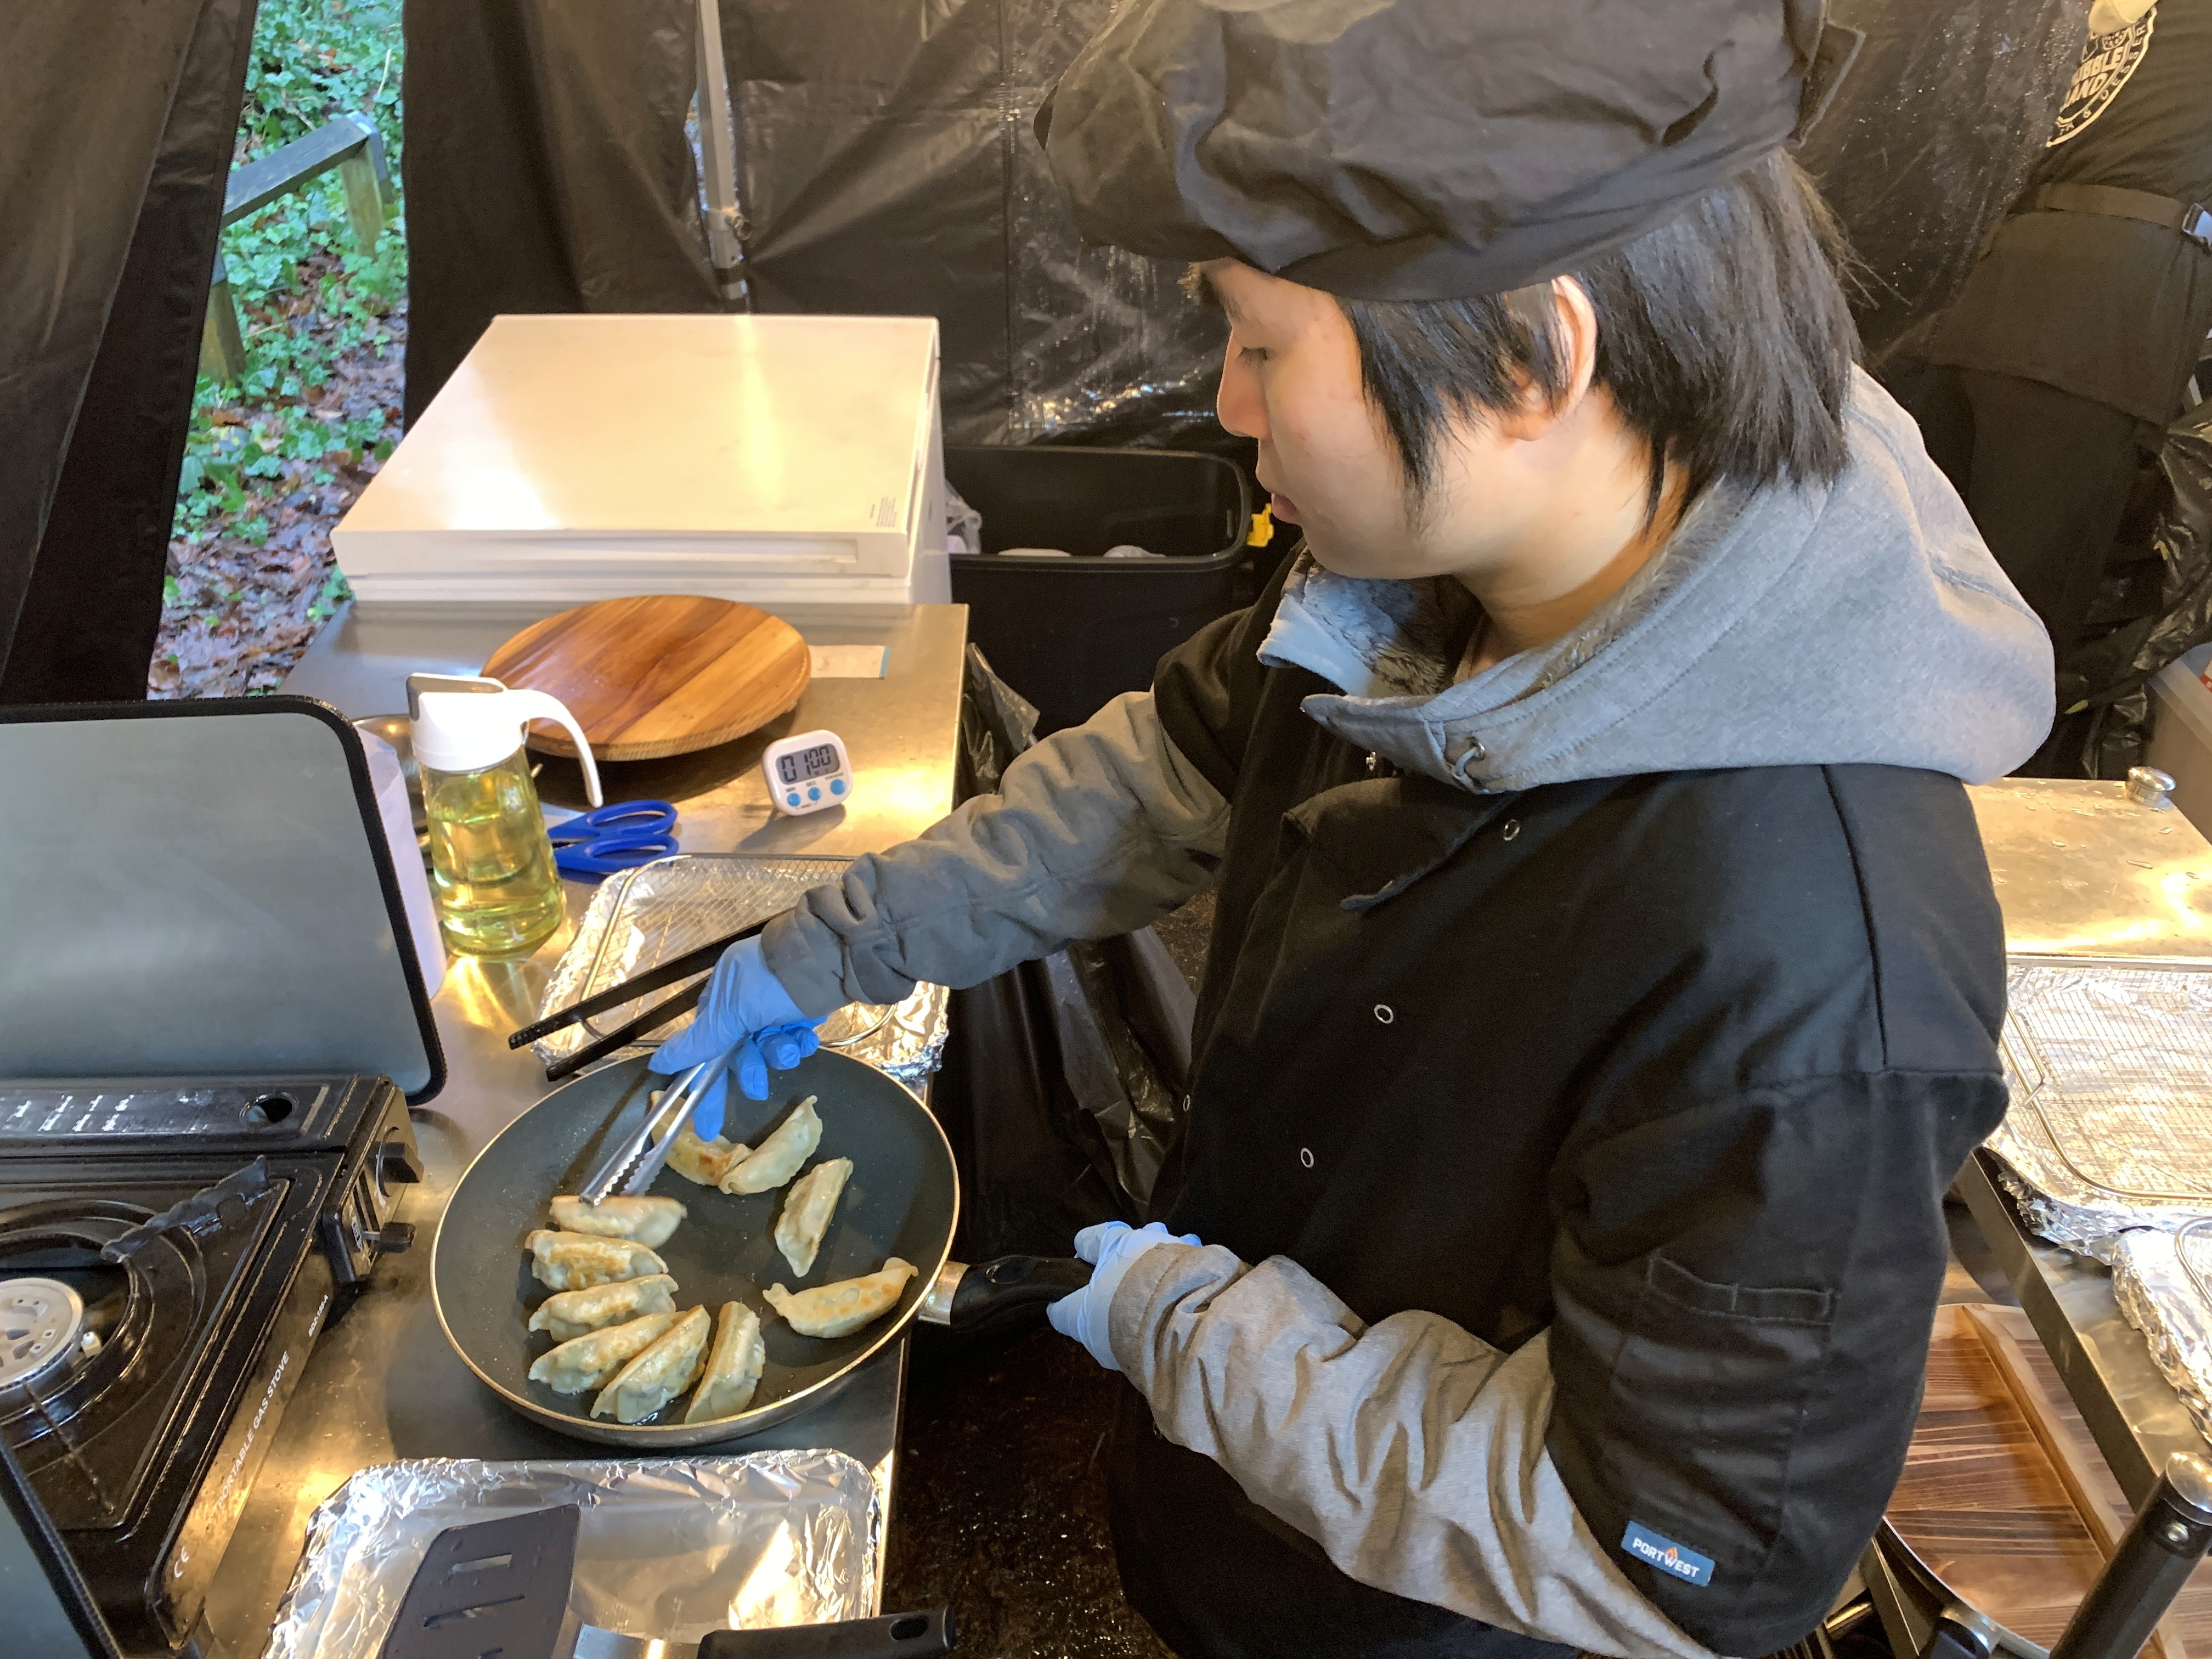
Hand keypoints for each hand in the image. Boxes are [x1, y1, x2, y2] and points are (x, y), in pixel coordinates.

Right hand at [646, 936, 821, 1135]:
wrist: (828, 958)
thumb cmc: (771, 983)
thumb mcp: (731, 1013)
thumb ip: (699, 1043)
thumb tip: (657, 1063)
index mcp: (722, 996)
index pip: (706, 1045)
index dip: (705, 1081)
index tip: (705, 1121)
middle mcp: (746, 1000)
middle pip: (740, 1051)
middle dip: (750, 1068)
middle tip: (758, 1089)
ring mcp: (776, 1004)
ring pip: (770, 1046)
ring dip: (778, 1053)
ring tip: (789, 1049)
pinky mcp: (804, 1009)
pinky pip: (795, 1037)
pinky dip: (800, 1042)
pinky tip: (806, 1038)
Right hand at [1047, 1220, 1199, 1371]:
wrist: (1180, 1323)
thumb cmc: (1120, 1315)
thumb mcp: (1082, 1321)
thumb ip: (1066, 1311)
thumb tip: (1056, 1307)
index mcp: (1112, 1242)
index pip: (1090, 1238)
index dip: (1084, 1253)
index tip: (1083, 1269)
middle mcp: (1147, 1235)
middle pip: (1131, 1240)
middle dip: (1127, 1256)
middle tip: (1124, 1284)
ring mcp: (1179, 1245)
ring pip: (1164, 1248)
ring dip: (1160, 1264)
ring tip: (1160, 1290)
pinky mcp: (1205, 1262)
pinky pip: (1191, 1264)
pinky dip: (1185, 1277)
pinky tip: (1185, 1297)